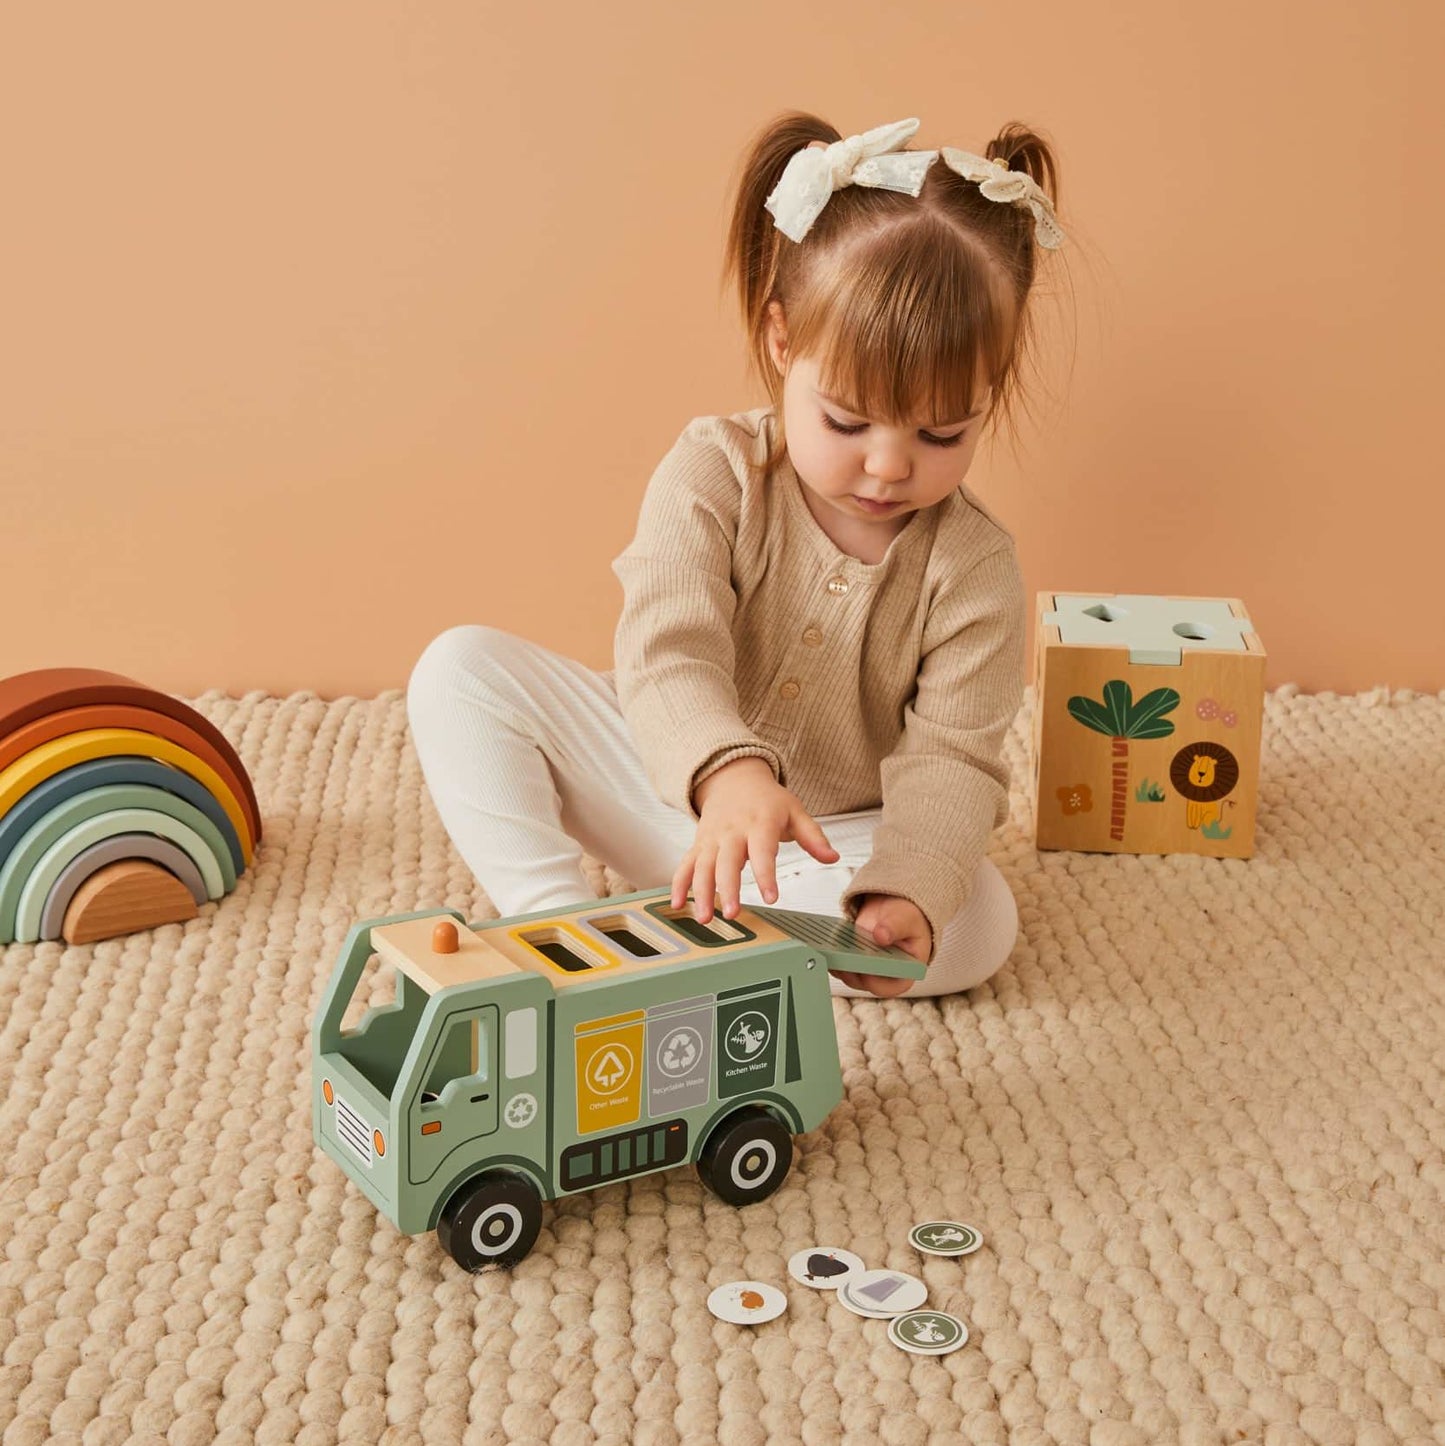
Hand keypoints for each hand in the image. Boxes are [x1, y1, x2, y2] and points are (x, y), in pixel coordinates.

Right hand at [672, 757, 838, 922]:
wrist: (734, 779)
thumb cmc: (768, 800)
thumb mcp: (795, 811)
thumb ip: (813, 837)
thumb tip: (832, 857)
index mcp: (759, 823)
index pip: (762, 850)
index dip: (765, 874)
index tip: (771, 897)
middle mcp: (732, 831)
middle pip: (727, 862)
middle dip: (727, 888)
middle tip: (732, 914)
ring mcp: (712, 839)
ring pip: (702, 866)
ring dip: (701, 892)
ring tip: (705, 918)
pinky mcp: (699, 844)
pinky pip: (685, 864)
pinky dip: (679, 884)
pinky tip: (678, 906)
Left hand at [832, 893, 931, 997]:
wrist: (892, 911)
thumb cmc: (906, 919)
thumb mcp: (906, 919)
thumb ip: (896, 927)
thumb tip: (881, 936)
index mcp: (904, 973)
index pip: (889, 986)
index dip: (875, 980)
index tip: (862, 967)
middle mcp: (884, 977)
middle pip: (864, 982)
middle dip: (850, 971)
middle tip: (838, 958)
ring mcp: (866, 970)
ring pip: (848, 975)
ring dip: (837, 965)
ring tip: (827, 952)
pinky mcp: (851, 961)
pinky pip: (840, 963)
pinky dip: (831, 956)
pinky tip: (823, 945)